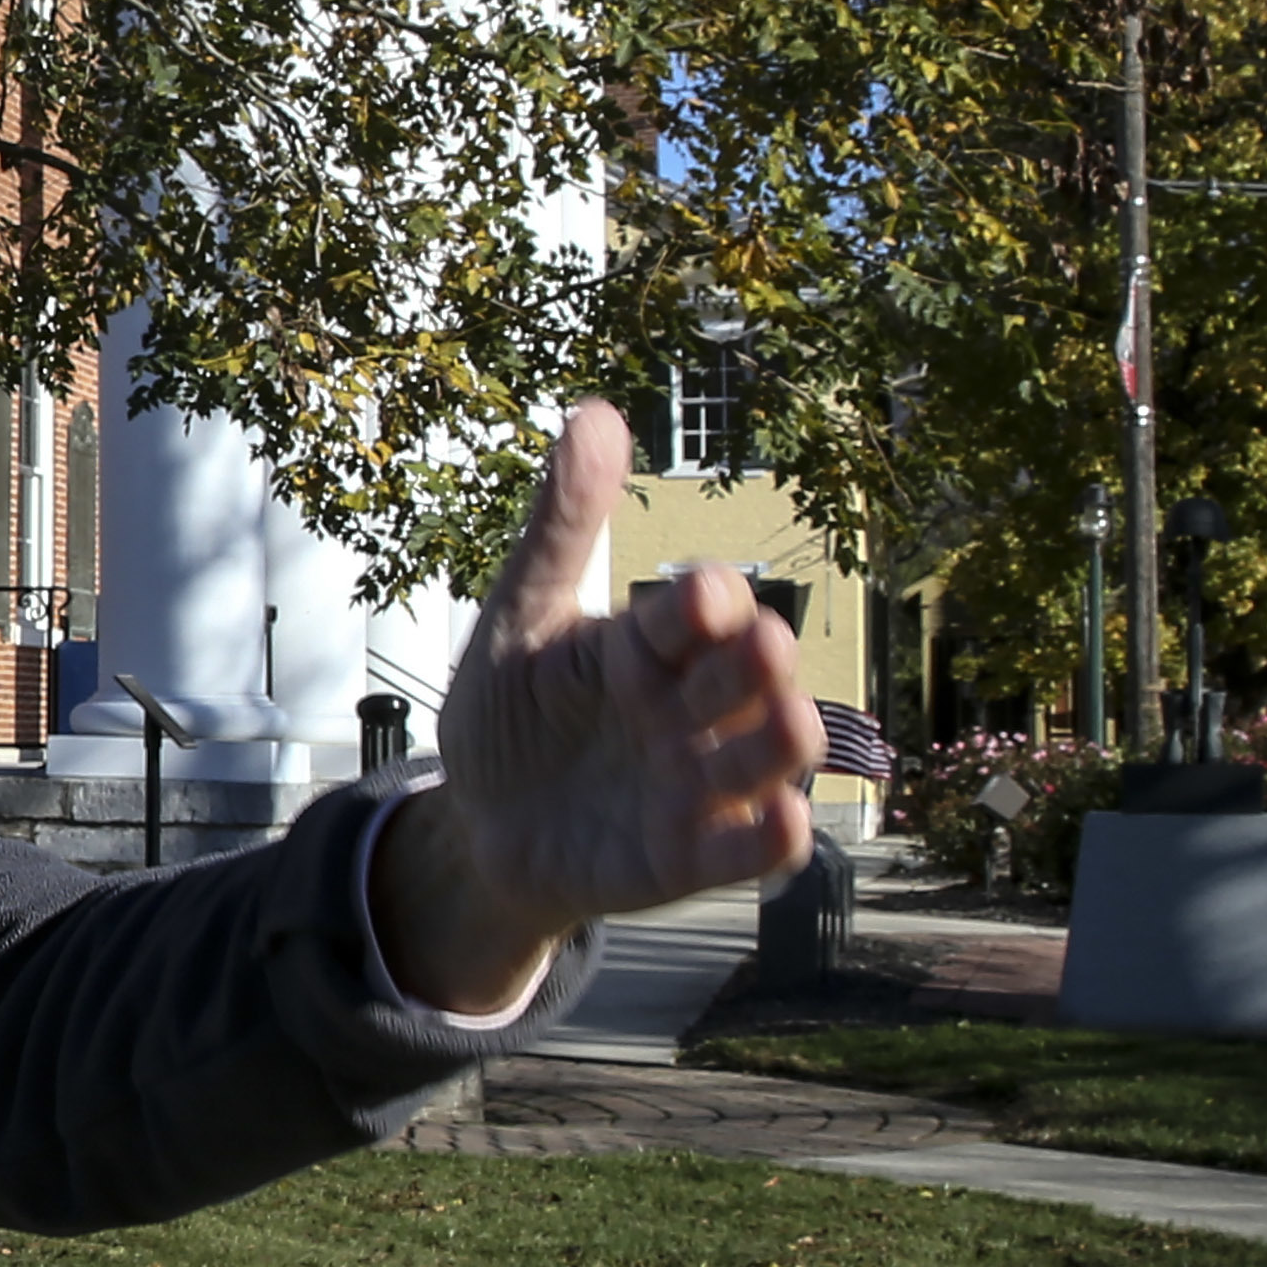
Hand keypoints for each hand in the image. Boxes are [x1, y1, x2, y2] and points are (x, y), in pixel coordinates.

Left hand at [372, 401, 829, 1013]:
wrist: (479, 822)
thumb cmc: (512, 714)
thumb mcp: (520, 618)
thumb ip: (562, 527)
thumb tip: (596, 412)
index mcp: (649, 646)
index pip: (690, 615)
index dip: (701, 604)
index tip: (699, 594)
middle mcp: (689, 710)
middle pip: (742, 680)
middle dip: (754, 663)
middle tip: (757, 645)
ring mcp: (696, 782)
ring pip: (762, 757)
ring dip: (780, 740)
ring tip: (787, 721)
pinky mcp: (689, 855)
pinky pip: (745, 850)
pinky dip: (767, 837)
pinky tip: (779, 820)